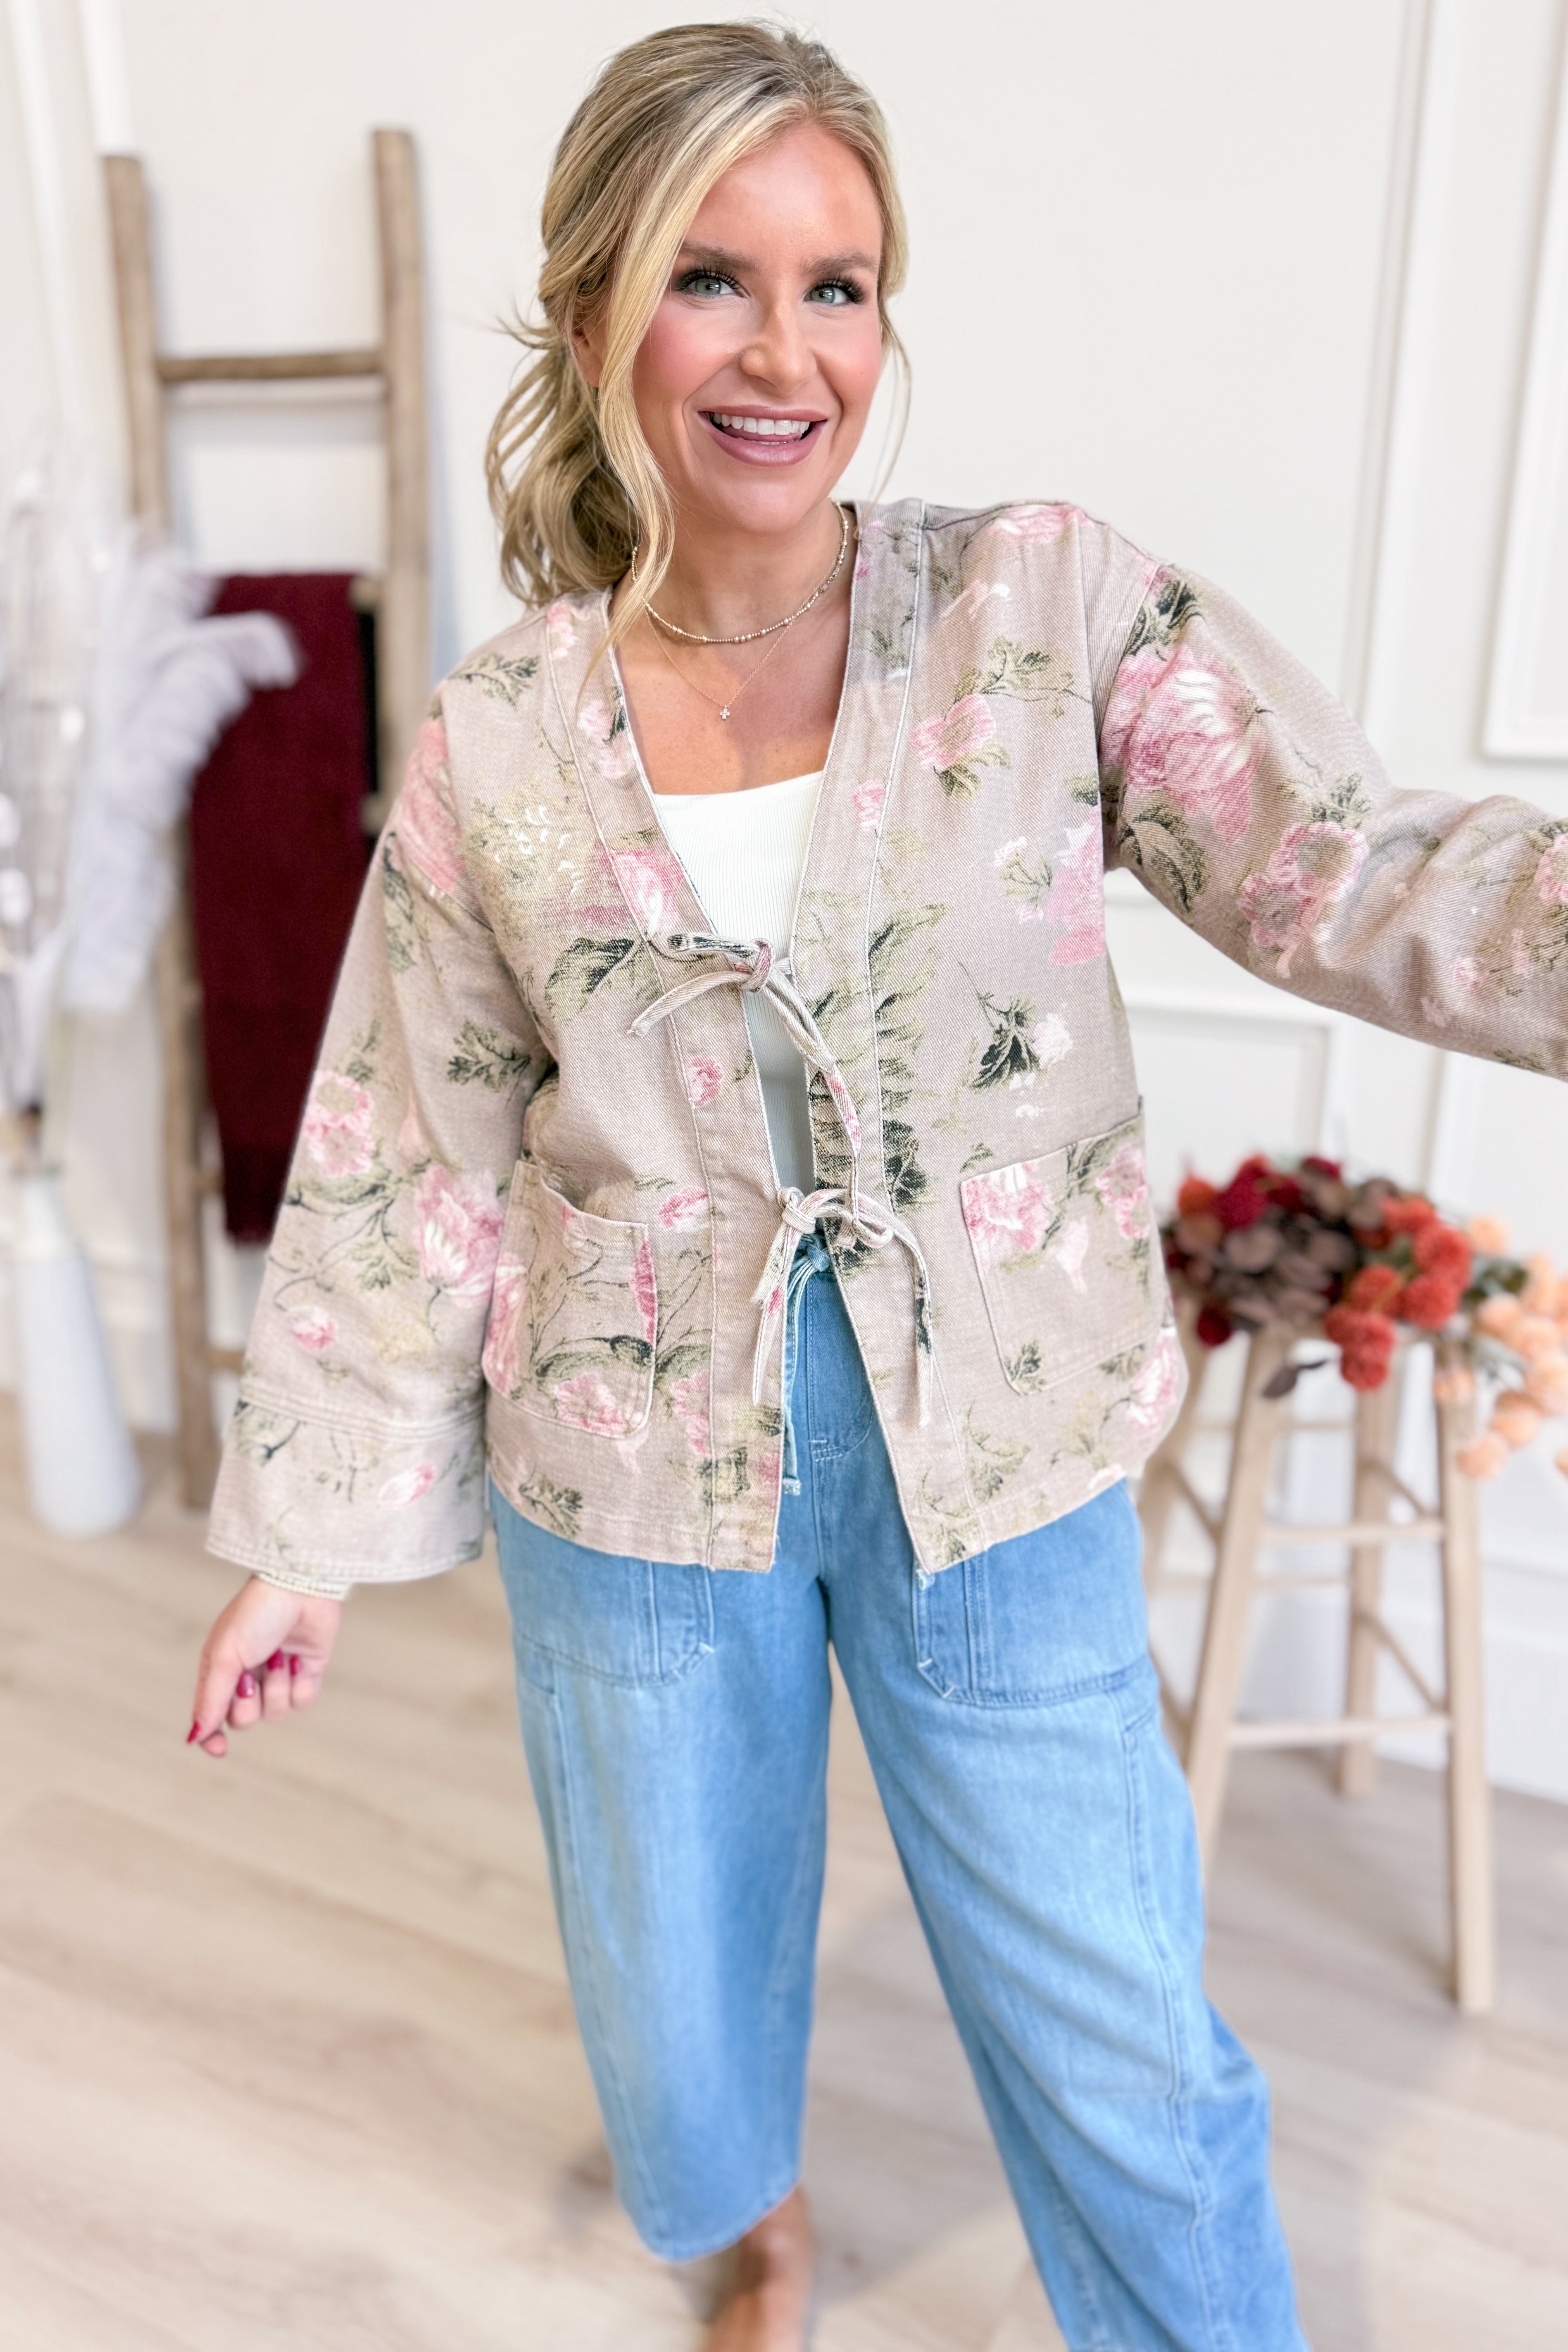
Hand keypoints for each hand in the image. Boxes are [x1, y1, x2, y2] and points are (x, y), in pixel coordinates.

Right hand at [188, 1577, 343, 1758]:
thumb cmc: (255, 1615)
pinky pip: (302, 1702)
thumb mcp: (224, 1656)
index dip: (212, 1737)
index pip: (211, 1716)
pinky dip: (301, 1684)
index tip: (219, 1749)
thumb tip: (196, 1736)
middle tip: (252, 1674)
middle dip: (249, 1702)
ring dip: (277, 1687)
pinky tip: (298, 1660)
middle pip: (243, 1720)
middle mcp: (247, 1678)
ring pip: (275, 1713)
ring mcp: (277, 1677)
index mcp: (219, 1671)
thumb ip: (211, 1699)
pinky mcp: (306, 1674)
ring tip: (280, 1657)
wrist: (299, 1587)